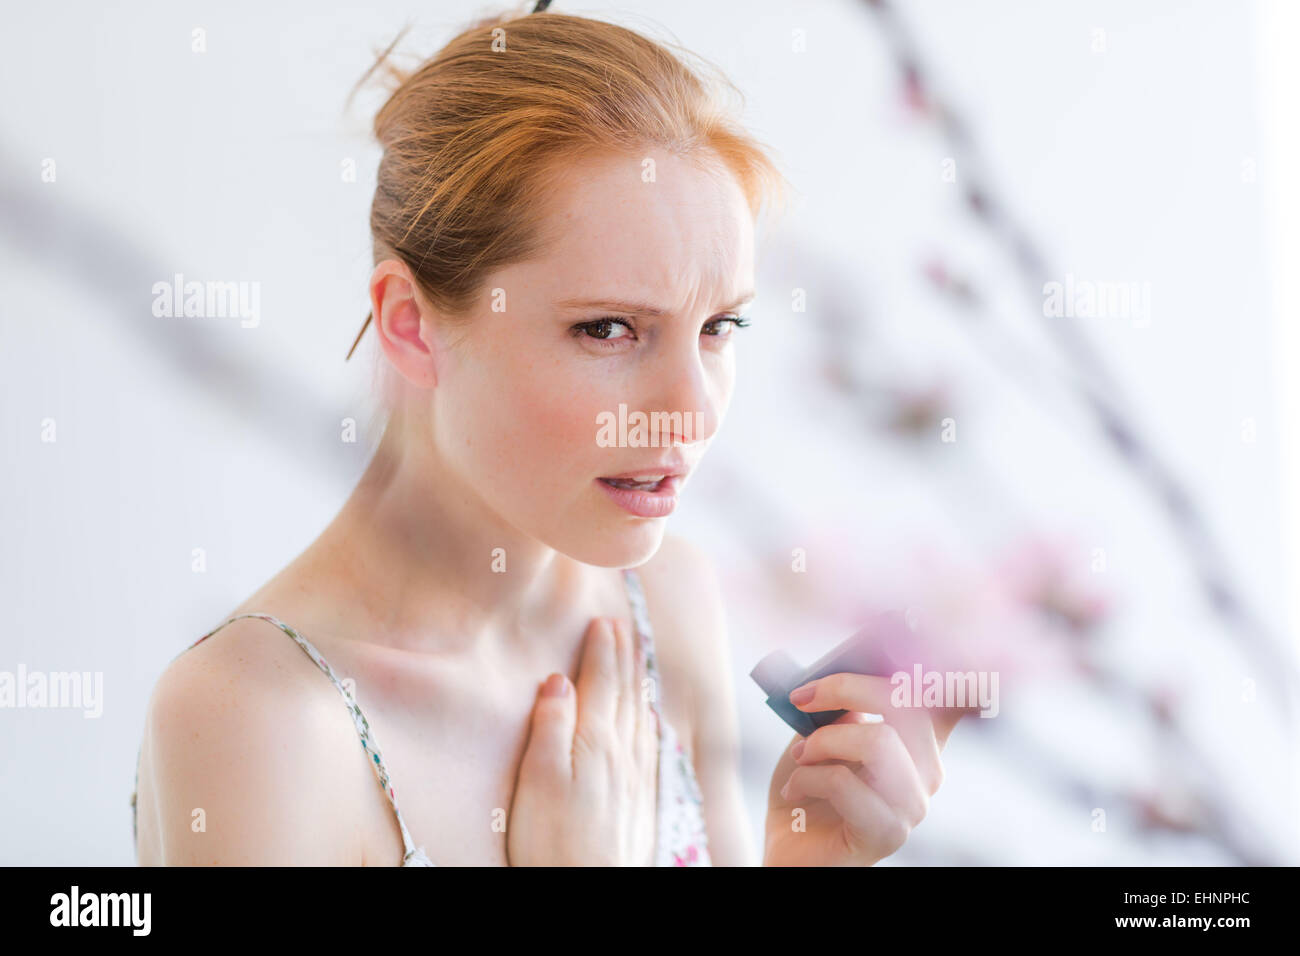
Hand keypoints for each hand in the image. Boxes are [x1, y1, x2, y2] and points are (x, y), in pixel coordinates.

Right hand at [507, 617, 658, 865]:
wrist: (589, 890)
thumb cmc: (551, 841)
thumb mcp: (537, 779)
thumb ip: (550, 726)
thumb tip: (558, 680)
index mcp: (594, 741)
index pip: (600, 683)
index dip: (602, 650)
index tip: (602, 621)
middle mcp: (622, 753)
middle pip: (625, 692)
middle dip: (624, 656)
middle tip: (623, 626)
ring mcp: (636, 776)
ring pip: (640, 713)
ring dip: (638, 680)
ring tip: (637, 656)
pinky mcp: (641, 798)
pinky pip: (649, 742)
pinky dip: (649, 718)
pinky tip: (650, 716)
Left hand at [762, 673, 966, 865]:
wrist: (789, 848)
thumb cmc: (808, 784)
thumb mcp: (822, 731)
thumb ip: (843, 702)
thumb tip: (843, 669)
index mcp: (919, 739)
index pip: (953, 696)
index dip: (953, 662)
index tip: (926, 622)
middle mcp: (928, 771)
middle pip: (906, 703)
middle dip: (846, 687)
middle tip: (802, 696)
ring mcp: (913, 806)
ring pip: (878, 743)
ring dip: (824, 741)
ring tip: (801, 754)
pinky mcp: (887, 835)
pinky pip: (847, 784)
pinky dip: (809, 776)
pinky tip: (795, 788)